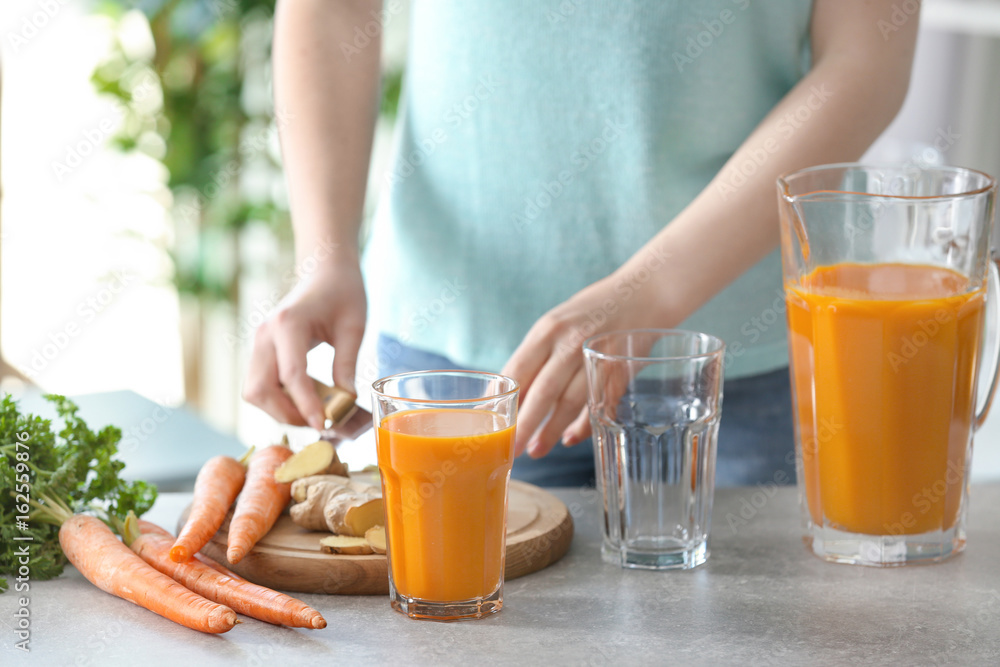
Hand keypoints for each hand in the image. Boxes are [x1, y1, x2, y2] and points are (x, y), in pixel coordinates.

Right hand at [243, 262, 366, 429]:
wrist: (324, 270)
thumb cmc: (343, 292)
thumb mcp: (354, 327)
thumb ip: (347, 365)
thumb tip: (346, 403)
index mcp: (288, 324)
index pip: (291, 375)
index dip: (306, 405)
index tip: (324, 425)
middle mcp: (265, 334)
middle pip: (259, 390)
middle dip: (287, 414)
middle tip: (320, 423)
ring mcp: (259, 343)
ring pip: (254, 392)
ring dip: (280, 410)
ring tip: (314, 413)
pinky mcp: (261, 351)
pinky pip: (260, 385)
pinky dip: (278, 400)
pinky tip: (305, 401)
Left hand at [502, 269, 667, 458]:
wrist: (641, 294)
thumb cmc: (591, 312)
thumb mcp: (557, 323)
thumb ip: (537, 355)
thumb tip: (513, 393)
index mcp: (548, 330)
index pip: (518, 369)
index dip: (504, 399)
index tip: (491, 422)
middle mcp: (570, 343)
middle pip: (543, 392)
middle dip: (525, 425)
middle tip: (511, 450)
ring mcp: (596, 357)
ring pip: (570, 402)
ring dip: (551, 430)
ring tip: (536, 450)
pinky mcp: (620, 370)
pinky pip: (598, 404)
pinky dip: (584, 425)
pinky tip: (570, 439)